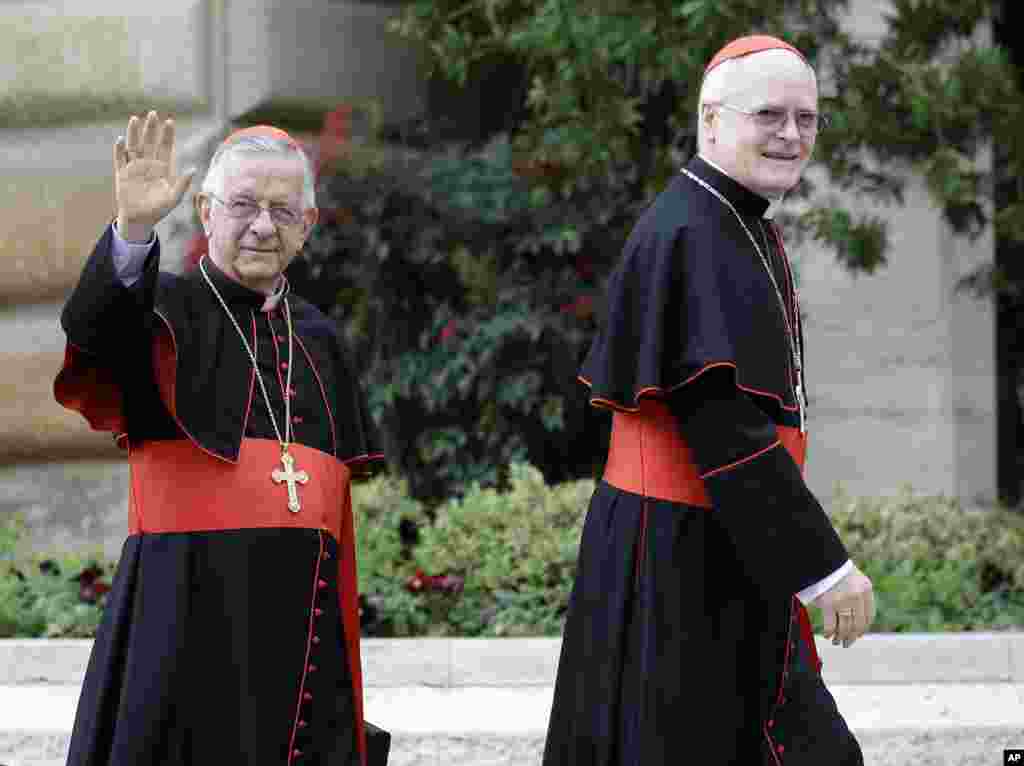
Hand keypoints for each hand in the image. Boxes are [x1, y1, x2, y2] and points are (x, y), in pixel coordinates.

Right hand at [114, 111, 194, 237]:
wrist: (140, 221)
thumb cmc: (159, 210)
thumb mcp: (174, 198)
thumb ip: (182, 183)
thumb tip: (194, 168)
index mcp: (162, 168)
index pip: (165, 147)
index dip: (167, 135)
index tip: (170, 122)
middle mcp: (148, 164)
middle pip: (149, 142)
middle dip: (151, 128)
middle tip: (153, 114)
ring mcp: (134, 167)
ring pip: (134, 146)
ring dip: (134, 133)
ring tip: (135, 119)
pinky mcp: (121, 174)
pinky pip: (119, 159)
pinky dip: (119, 149)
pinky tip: (120, 139)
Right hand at [811, 563, 874, 647]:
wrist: (820, 557)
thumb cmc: (833, 569)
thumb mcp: (851, 578)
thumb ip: (856, 595)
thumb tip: (855, 621)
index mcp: (866, 588)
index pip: (869, 616)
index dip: (863, 628)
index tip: (857, 636)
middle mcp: (858, 595)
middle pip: (857, 624)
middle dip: (852, 637)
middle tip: (846, 644)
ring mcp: (844, 599)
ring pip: (845, 626)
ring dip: (841, 637)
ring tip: (836, 642)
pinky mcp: (829, 603)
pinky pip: (831, 624)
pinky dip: (829, 632)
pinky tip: (827, 635)